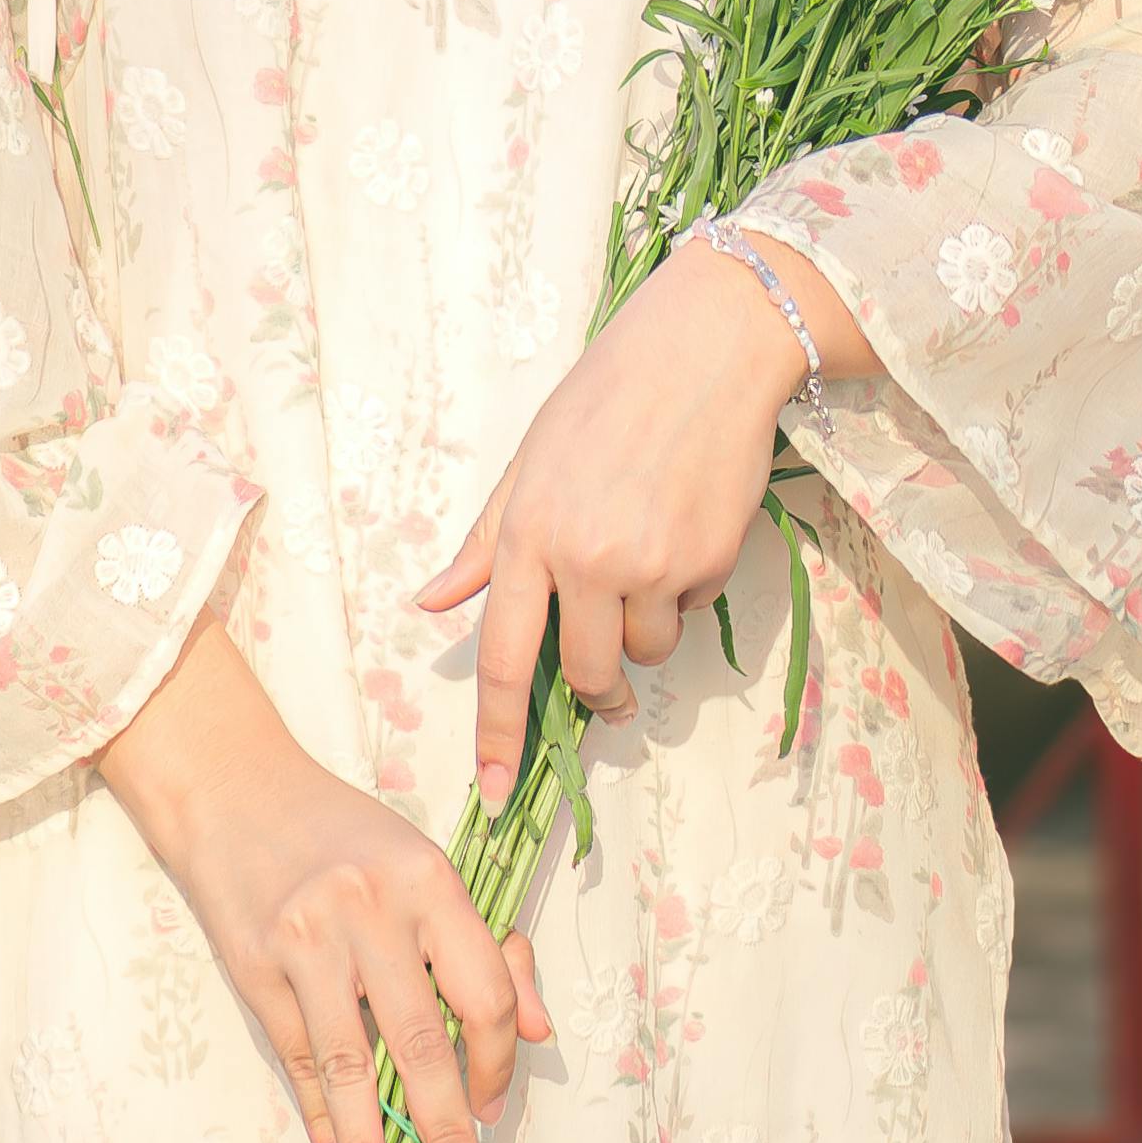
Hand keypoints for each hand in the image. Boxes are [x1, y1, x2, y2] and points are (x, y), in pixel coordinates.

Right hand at [97, 622, 546, 1142]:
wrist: (235, 790)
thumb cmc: (347, 837)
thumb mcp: (426, 869)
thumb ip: (488, 947)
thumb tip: (532, 1034)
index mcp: (428, 881)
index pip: (482, 992)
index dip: (497, 1063)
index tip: (494, 1112)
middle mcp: (370, 911)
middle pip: (421, 1043)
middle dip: (448, 1133)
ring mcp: (307, 942)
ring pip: (349, 1068)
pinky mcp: (256, 969)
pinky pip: (297, 1061)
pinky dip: (319, 1120)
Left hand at [415, 229, 868, 801]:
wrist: (705, 350)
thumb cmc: (606, 398)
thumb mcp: (528, 463)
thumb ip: (485, 545)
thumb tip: (431, 605)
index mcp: (528, 535)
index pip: (503, 659)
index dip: (498, 734)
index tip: (496, 792)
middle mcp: (585, 558)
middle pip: (590, 676)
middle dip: (599, 690)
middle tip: (609, 673)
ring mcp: (651, 562)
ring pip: (648, 650)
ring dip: (648, 625)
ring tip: (650, 549)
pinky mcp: (709, 558)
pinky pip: (694, 608)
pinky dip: (690, 586)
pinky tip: (687, 521)